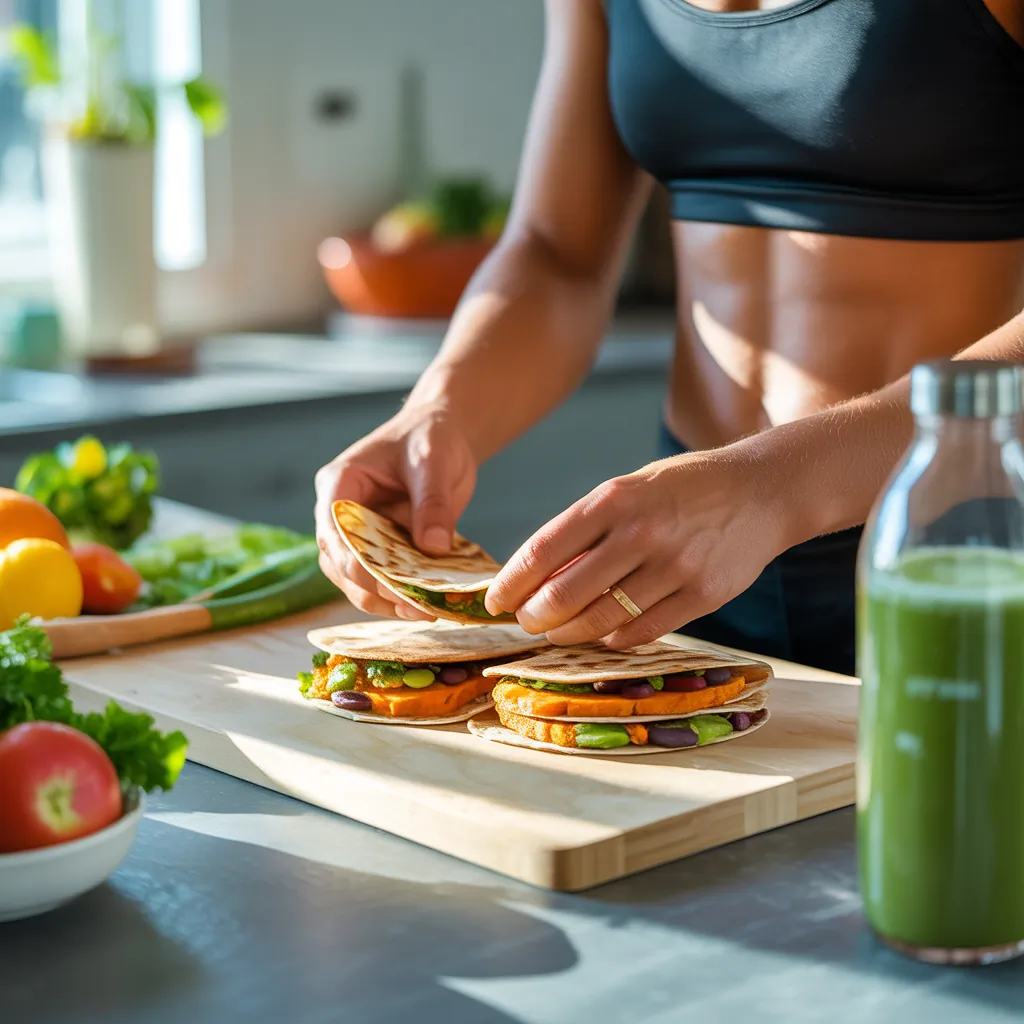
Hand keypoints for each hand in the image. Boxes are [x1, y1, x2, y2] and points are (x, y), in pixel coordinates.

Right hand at [314, 409, 477, 617]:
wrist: (444, 436)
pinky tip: (428, 605)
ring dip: (387, 601)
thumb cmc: (430, 437)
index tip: (387, 585)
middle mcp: (341, 515)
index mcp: (339, 484)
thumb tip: (433, 547)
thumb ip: (432, 502)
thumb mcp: (432, 462)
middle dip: (374, 590)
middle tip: (413, 608)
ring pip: (358, 581)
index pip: (333, 532)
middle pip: (341, 565)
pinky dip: (402, 595)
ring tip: (424, 612)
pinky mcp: (383, 549)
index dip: (354, 563)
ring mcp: (360, 535)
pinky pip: (384, 580)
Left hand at [485, 446, 788, 647]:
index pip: (544, 550)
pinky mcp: (703, 596)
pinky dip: (614, 638)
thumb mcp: (631, 489)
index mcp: (615, 499)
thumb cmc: (685, 487)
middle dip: (535, 616)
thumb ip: (588, 528)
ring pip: (602, 619)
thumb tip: (538, 576)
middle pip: (566, 593)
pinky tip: (604, 634)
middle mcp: (642, 532)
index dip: (511, 583)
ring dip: (569, 633)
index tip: (495, 601)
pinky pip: (643, 631)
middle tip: (526, 622)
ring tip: (557, 632)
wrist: (763, 489)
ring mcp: (675, 566)